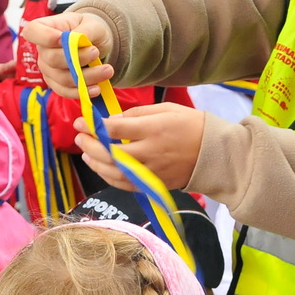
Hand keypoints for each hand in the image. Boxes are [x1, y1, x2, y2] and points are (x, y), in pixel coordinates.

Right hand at [19, 12, 115, 97]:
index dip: (45, 37)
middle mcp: (42, 50)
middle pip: (51, 59)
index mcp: (45, 28)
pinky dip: (82, 91)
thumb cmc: (90, 29)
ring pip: (63, 78)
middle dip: (76, 58)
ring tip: (107, 70)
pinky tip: (97, 88)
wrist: (96, 43)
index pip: (32, 31)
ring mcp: (48, 69)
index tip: (63, 39)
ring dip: (87, 77)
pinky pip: (66, 92)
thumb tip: (77, 42)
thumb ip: (83, 32)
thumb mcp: (91, 24)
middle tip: (96, 52)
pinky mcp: (57, 84)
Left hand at [72, 103, 205, 190]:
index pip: (114, 129)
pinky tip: (100, 168)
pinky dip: (108, 177)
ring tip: (86, 152)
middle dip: (89, 144)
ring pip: (113, 172)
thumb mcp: (166, 109)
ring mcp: (150, 172)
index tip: (81, 121)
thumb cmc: (190, 125)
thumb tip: (112, 121)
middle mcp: (149, 153)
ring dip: (95, 162)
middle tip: (79, 136)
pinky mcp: (152, 184)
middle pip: (109, 153)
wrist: (214, 153)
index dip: (93, 126)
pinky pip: (124, 184)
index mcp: (152, 130)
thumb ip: (136, 114)